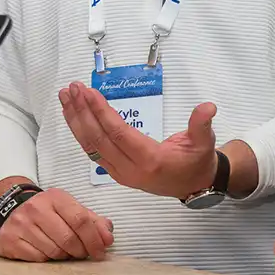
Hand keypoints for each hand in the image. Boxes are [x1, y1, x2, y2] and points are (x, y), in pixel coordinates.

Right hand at [0, 187, 113, 261]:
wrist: (12, 210)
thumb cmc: (49, 213)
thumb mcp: (72, 210)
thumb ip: (94, 222)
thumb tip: (108, 238)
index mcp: (56, 197)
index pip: (81, 220)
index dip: (94, 239)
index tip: (101, 251)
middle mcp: (36, 208)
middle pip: (68, 239)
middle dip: (81, 251)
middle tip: (83, 254)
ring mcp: (20, 224)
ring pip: (53, 251)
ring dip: (64, 256)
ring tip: (65, 251)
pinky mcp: (9, 240)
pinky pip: (37, 259)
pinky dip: (47, 259)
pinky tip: (47, 252)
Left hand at [58, 82, 217, 198]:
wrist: (194, 185)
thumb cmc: (197, 161)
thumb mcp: (204, 142)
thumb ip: (202, 124)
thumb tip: (208, 106)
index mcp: (150, 160)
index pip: (118, 133)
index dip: (101, 112)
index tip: (88, 92)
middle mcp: (130, 170)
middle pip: (99, 139)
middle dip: (82, 112)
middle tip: (72, 88)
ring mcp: (120, 173)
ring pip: (91, 147)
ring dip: (76, 121)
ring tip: (66, 97)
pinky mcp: (116, 172)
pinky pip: (92, 152)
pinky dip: (80, 132)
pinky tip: (73, 116)